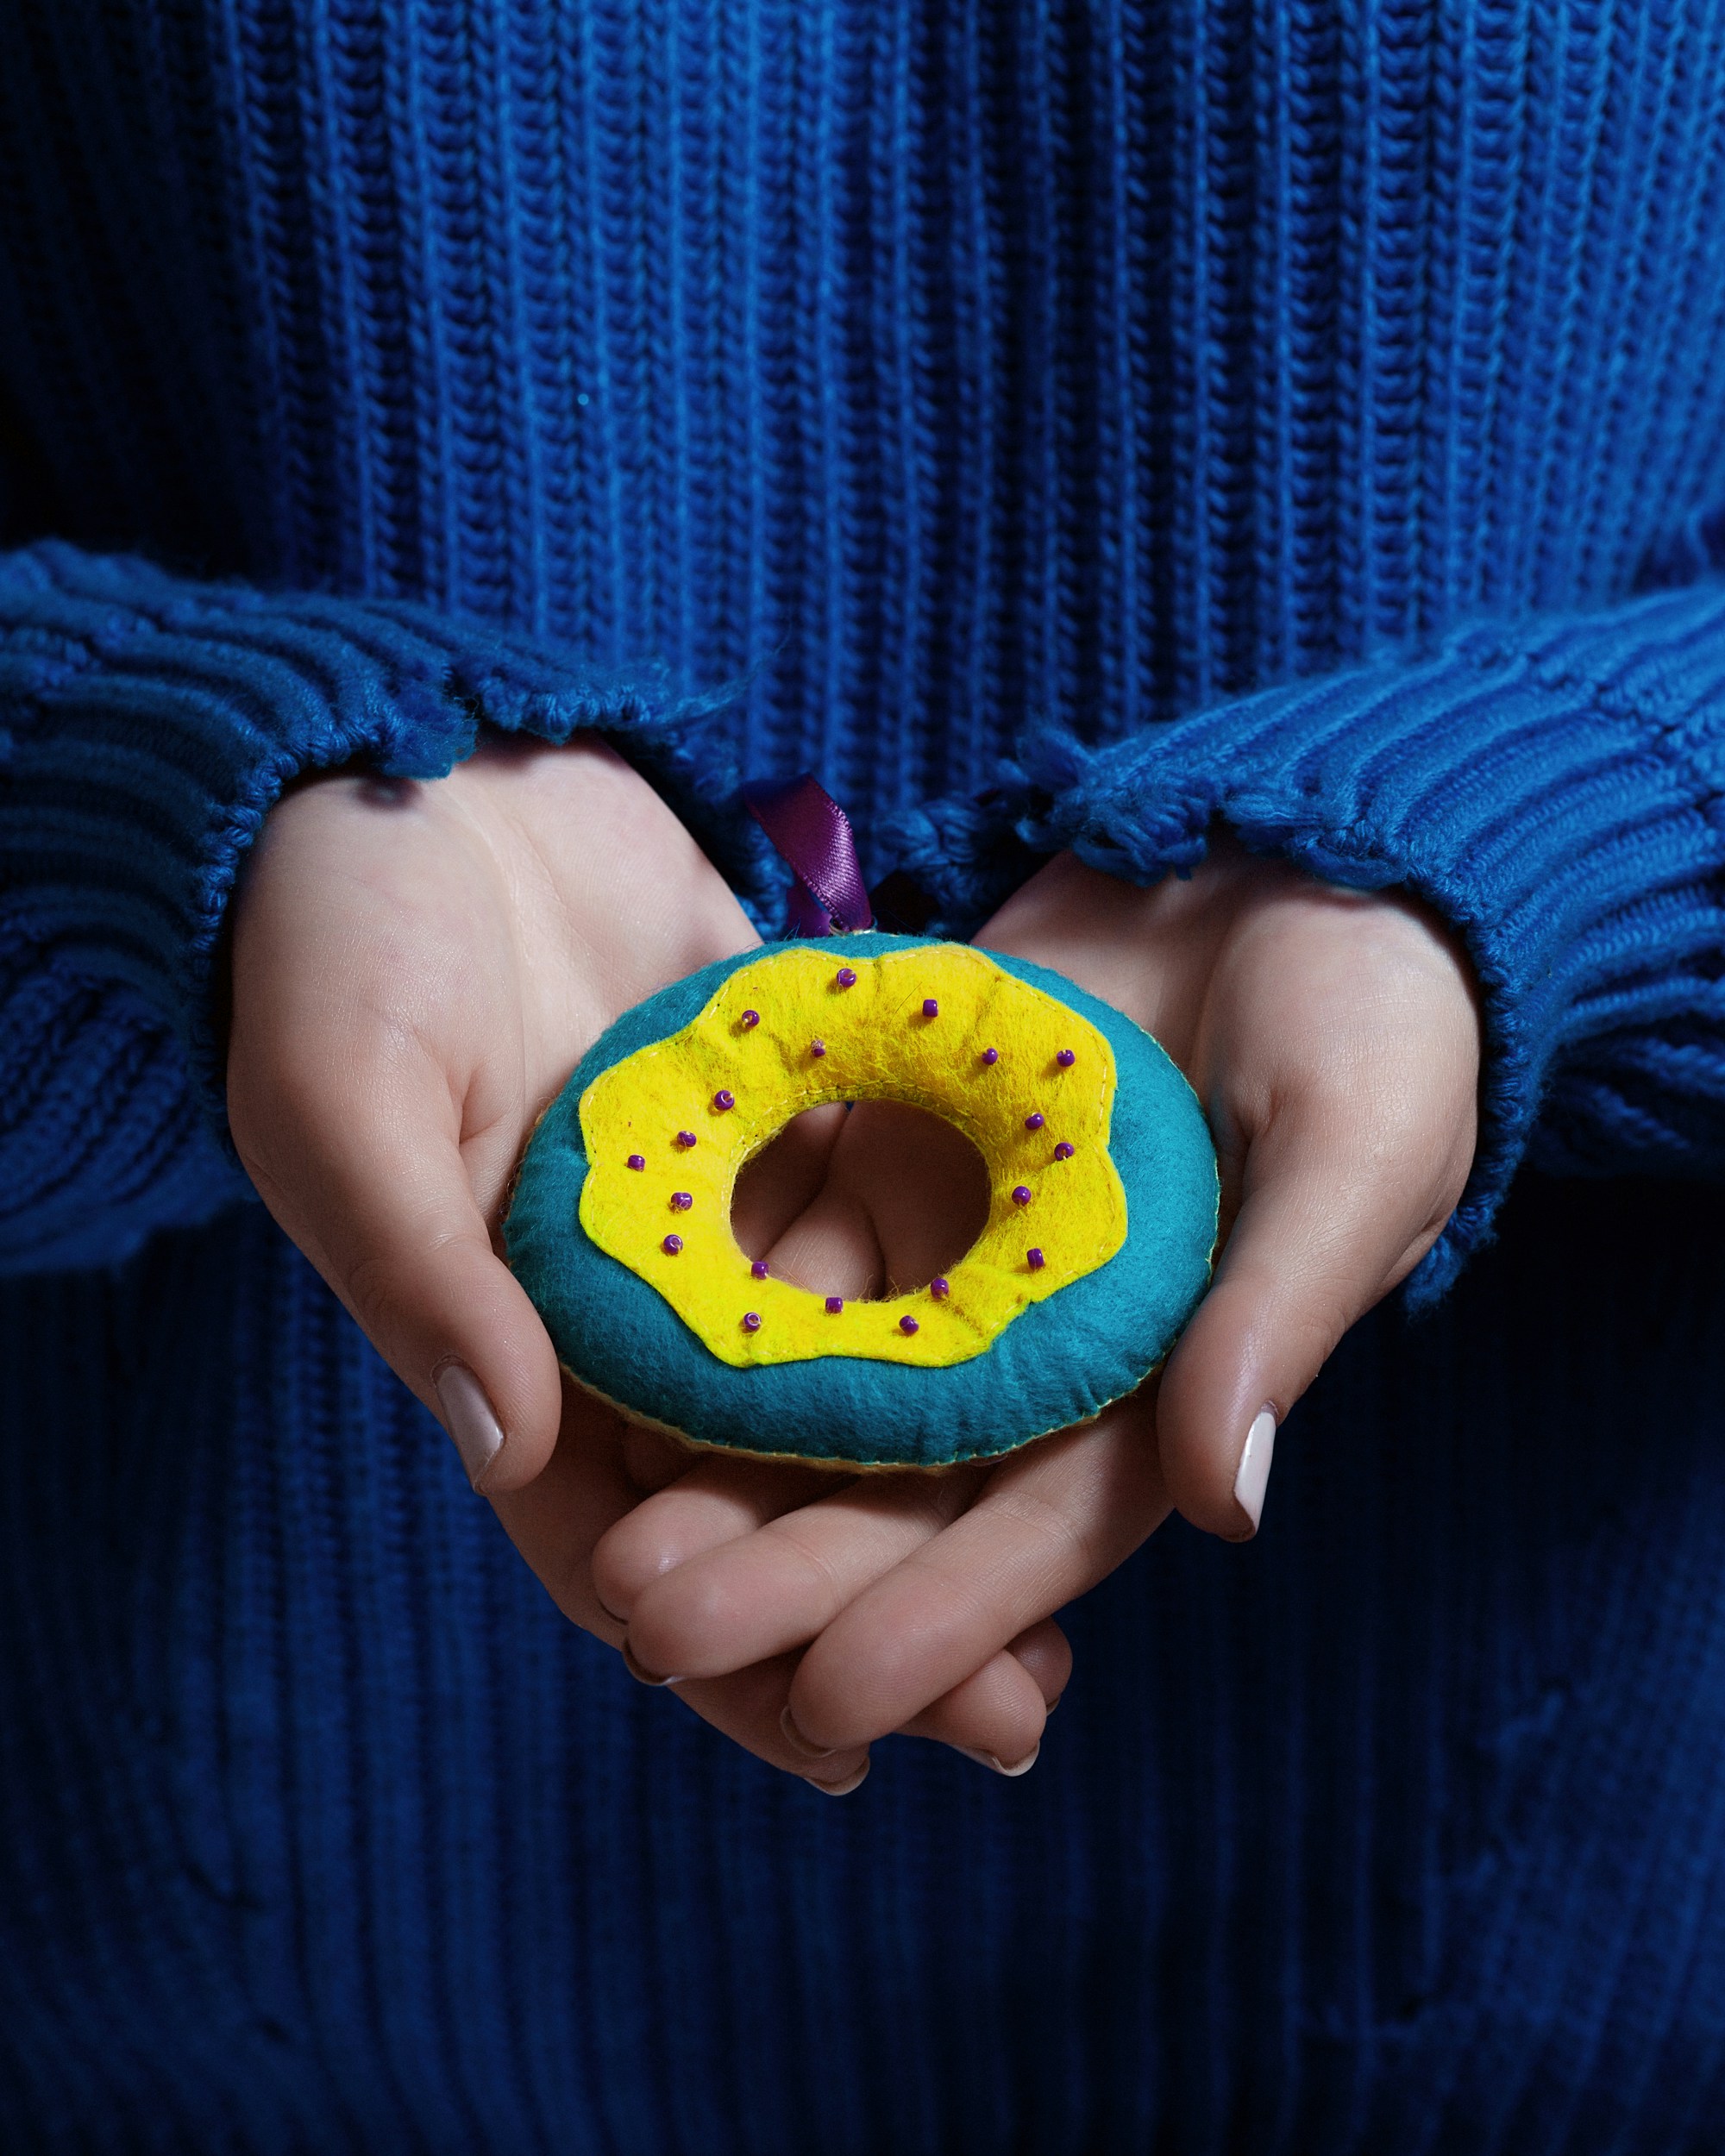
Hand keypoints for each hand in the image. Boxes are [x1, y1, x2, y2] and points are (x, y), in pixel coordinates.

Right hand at [226, 737, 1065, 1788]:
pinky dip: (960, 1309)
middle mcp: (622, 1305)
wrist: (423, 764)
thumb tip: (515, 1447)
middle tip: (1022, 1716)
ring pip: (840, 1385)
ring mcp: (712, 1214)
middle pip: (760, 1492)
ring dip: (944, 1486)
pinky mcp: (785, 1115)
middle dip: (881, 1606)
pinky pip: (884, 1232)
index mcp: (498, 1338)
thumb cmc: (336, 934)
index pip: (615, 1539)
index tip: (841, 1753)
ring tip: (1078, 1589)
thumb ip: (421, 1273)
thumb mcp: (346, 1099)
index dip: (721, 1655)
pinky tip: (1070, 1373)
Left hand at [589, 836, 1478, 1776]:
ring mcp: (961, 1252)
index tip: (834, 1699)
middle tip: (651, 1633)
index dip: (944, 1618)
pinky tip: (604, 1360)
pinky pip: (791, 1244)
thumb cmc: (1376, 1010)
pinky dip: (708, 1308)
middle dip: (785, 1571)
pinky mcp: (895, 1151)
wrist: (1292, 858)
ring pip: (823, 1385)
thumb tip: (1221, 1507)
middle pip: (907, 1483)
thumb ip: (1281, 1311)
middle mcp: (1050, 1343)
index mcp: (1171, 1376)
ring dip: (718, 1467)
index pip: (1048, 1527)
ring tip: (603, 1546)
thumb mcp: (1358, 1146)